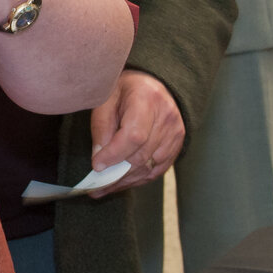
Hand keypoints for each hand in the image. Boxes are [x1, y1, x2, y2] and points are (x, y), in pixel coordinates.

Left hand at [86, 69, 184, 191]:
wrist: (152, 84)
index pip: (134, 136)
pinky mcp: (177, 145)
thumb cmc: (125, 90)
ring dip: (125, 181)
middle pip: (141, 155)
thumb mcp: (106, 100)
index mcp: (147, 99)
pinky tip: (121, 183)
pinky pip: (157, 169)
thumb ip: (101, 127)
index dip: (114, 154)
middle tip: (95, 186)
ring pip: (149, 167)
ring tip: (103, 188)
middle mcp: (167, 117)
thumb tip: (99, 158)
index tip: (96, 165)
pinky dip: (137, 179)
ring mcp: (175, 132)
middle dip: (116, 174)